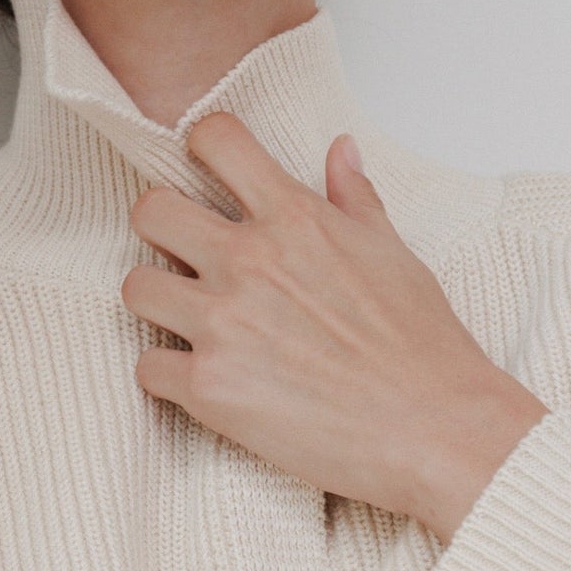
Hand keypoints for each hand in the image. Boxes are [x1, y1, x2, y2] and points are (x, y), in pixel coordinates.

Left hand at [120, 112, 548, 546]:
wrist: (436, 430)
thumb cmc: (424, 348)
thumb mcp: (395, 254)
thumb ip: (354, 198)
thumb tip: (340, 150)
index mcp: (295, 218)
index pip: (215, 140)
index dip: (202, 148)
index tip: (205, 169)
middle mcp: (250, 261)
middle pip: (150, 211)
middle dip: (159, 228)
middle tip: (181, 253)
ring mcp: (223, 324)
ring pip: (134, 287)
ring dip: (157, 302)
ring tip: (187, 320)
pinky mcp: (209, 388)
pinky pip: (147, 367)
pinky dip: (168, 375)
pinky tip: (201, 379)